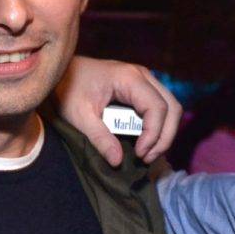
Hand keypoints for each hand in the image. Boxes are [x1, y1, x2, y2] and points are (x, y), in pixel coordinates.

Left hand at [56, 58, 182, 166]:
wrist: (61, 72)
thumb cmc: (67, 89)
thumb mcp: (79, 116)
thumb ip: (99, 138)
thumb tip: (118, 161)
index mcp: (130, 78)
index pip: (157, 108)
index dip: (154, 134)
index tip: (139, 153)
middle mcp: (143, 76)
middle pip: (172, 107)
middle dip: (164, 137)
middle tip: (147, 158)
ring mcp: (144, 80)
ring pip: (170, 108)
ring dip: (163, 133)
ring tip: (146, 153)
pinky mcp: (141, 88)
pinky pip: (160, 108)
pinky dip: (158, 127)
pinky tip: (144, 143)